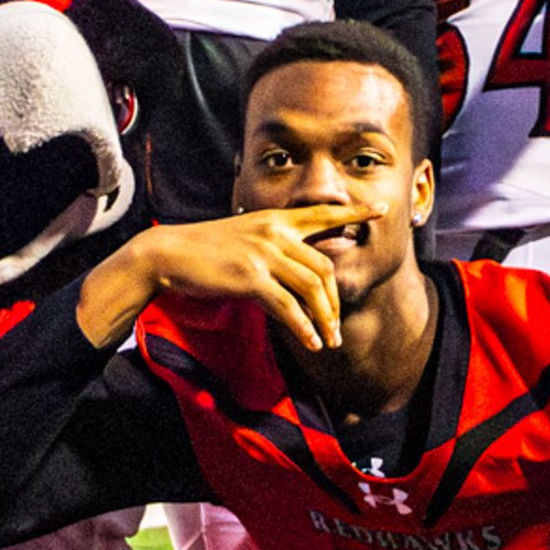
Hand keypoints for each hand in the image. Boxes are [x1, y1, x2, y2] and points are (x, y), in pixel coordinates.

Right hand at [80, 206, 364, 353]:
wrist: (167, 255)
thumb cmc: (202, 250)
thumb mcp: (242, 237)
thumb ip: (271, 248)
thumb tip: (292, 273)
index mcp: (275, 220)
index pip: (322, 214)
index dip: (354, 210)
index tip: (381, 208)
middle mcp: (274, 233)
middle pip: (323, 267)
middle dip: (334, 301)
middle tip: (334, 325)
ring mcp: (263, 254)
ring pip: (311, 288)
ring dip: (324, 319)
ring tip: (328, 340)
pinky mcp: (250, 277)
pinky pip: (288, 306)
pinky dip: (303, 327)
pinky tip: (310, 341)